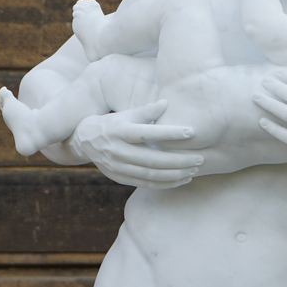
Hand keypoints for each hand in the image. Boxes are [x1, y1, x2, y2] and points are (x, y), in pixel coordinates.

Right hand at [68, 100, 203, 188]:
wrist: (86, 141)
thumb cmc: (113, 123)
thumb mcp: (126, 114)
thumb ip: (146, 111)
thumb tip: (167, 102)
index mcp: (120, 131)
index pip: (148, 133)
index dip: (170, 133)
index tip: (190, 132)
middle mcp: (118, 151)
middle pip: (152, 159)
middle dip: (178, 160)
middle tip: (200, 158)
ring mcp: (118, 167)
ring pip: (151, 174)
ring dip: (175, 174)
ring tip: (194, 170)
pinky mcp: (120, 178)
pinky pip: (146, 184)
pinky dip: (165, 183)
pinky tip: (181, 179)